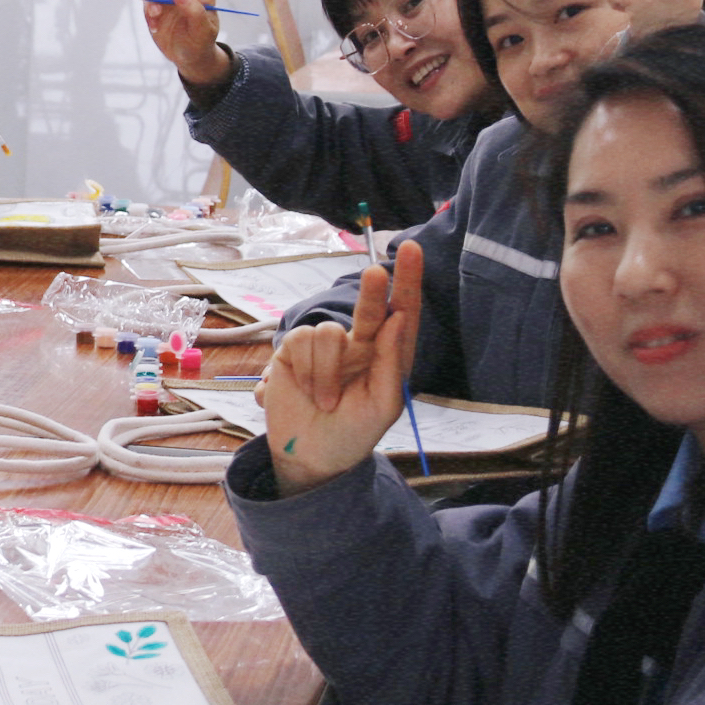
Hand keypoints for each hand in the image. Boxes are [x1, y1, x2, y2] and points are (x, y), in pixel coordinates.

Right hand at [256, 241, 421, 493]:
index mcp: (387, 356)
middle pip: (368, 307)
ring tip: (325, 401)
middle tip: (377, 273)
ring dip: (326, 373)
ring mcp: (326, 348)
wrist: (312, 455)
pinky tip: (306, 390)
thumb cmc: (354, 433)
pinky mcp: (294, 350)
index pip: (402, 313)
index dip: (408, 281)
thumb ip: (391, 361)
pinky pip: (302, 341)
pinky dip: (307, 371)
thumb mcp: (384, 406)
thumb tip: (396, 318)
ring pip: (328, 332)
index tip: (411, 249)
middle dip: (373, 290)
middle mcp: (359, 345)